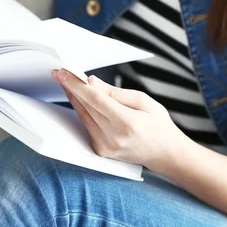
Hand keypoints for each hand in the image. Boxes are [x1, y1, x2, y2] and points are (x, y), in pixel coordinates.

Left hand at [51, 69, 186, 171]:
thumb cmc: (158, 124)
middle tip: (60, 73)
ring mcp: (105, 147)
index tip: (62, 73)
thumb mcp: (143, 101)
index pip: (94, 99)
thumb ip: (115, 92)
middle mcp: (113, 137)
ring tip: (67, 82)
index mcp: (126, 122)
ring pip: (83, 116)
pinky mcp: (101, 151)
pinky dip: (82, 110)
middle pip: (85, 107)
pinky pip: (87, 126)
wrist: (165, 153)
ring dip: (74, 98)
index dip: (76, 85)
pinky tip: (80, 99)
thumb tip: (92, 83)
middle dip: (71, 88)